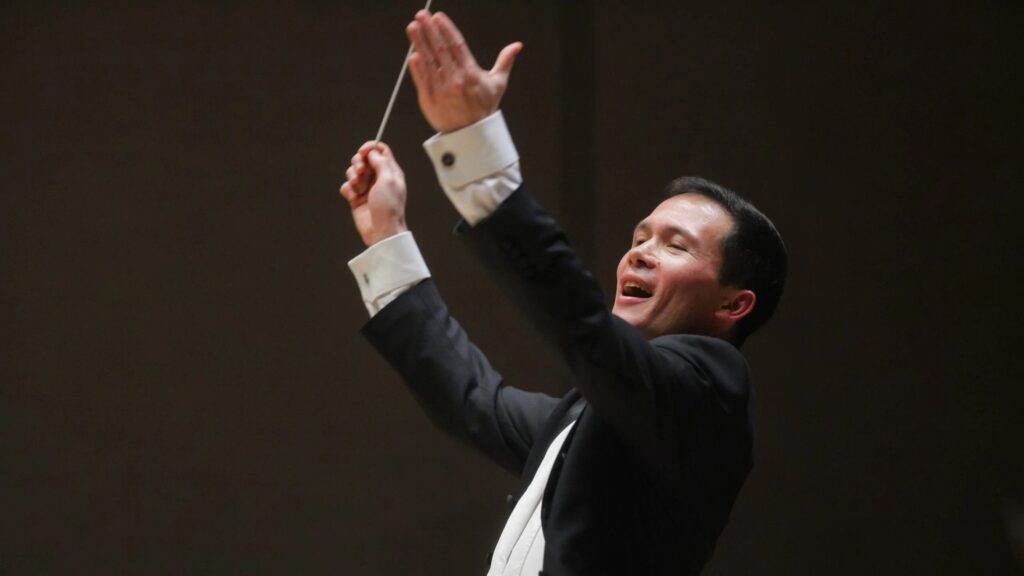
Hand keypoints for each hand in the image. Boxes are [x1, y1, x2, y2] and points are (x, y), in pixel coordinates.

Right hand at [339, 142, 407, 246]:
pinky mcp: (357, 198)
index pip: (380, 150)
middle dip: (358, 162)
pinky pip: (347, 186)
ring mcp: (367, 187)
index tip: (363, 151)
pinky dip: (348, 190)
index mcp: (390, 171)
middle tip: (360, 171)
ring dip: (352, 177)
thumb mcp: (389, 180)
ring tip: (358, 187)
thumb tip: (372, 151)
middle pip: (364, 159)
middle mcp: (378, 177)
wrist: (382, 230)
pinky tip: (353, 198)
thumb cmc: (389, 206)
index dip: (370, 148)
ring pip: (353, 171)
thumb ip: (381, 162)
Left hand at [406, 10, 522, 132]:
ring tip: (413, 27)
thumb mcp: (498, 84)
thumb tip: (517, 46)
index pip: (457, 46)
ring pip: (429, 63)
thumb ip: (505, 61)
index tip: (438, 17)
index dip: (447, 30)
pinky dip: (417, 68)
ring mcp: (441, 91)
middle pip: (440, 50)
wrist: (472, 135)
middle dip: (430, 31)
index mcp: (471, 74)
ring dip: (420, 43)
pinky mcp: (429, 101)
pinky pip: (422, 81)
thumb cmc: (484, 109)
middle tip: (421, 15)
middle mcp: (455, 81)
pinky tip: (413, 54)